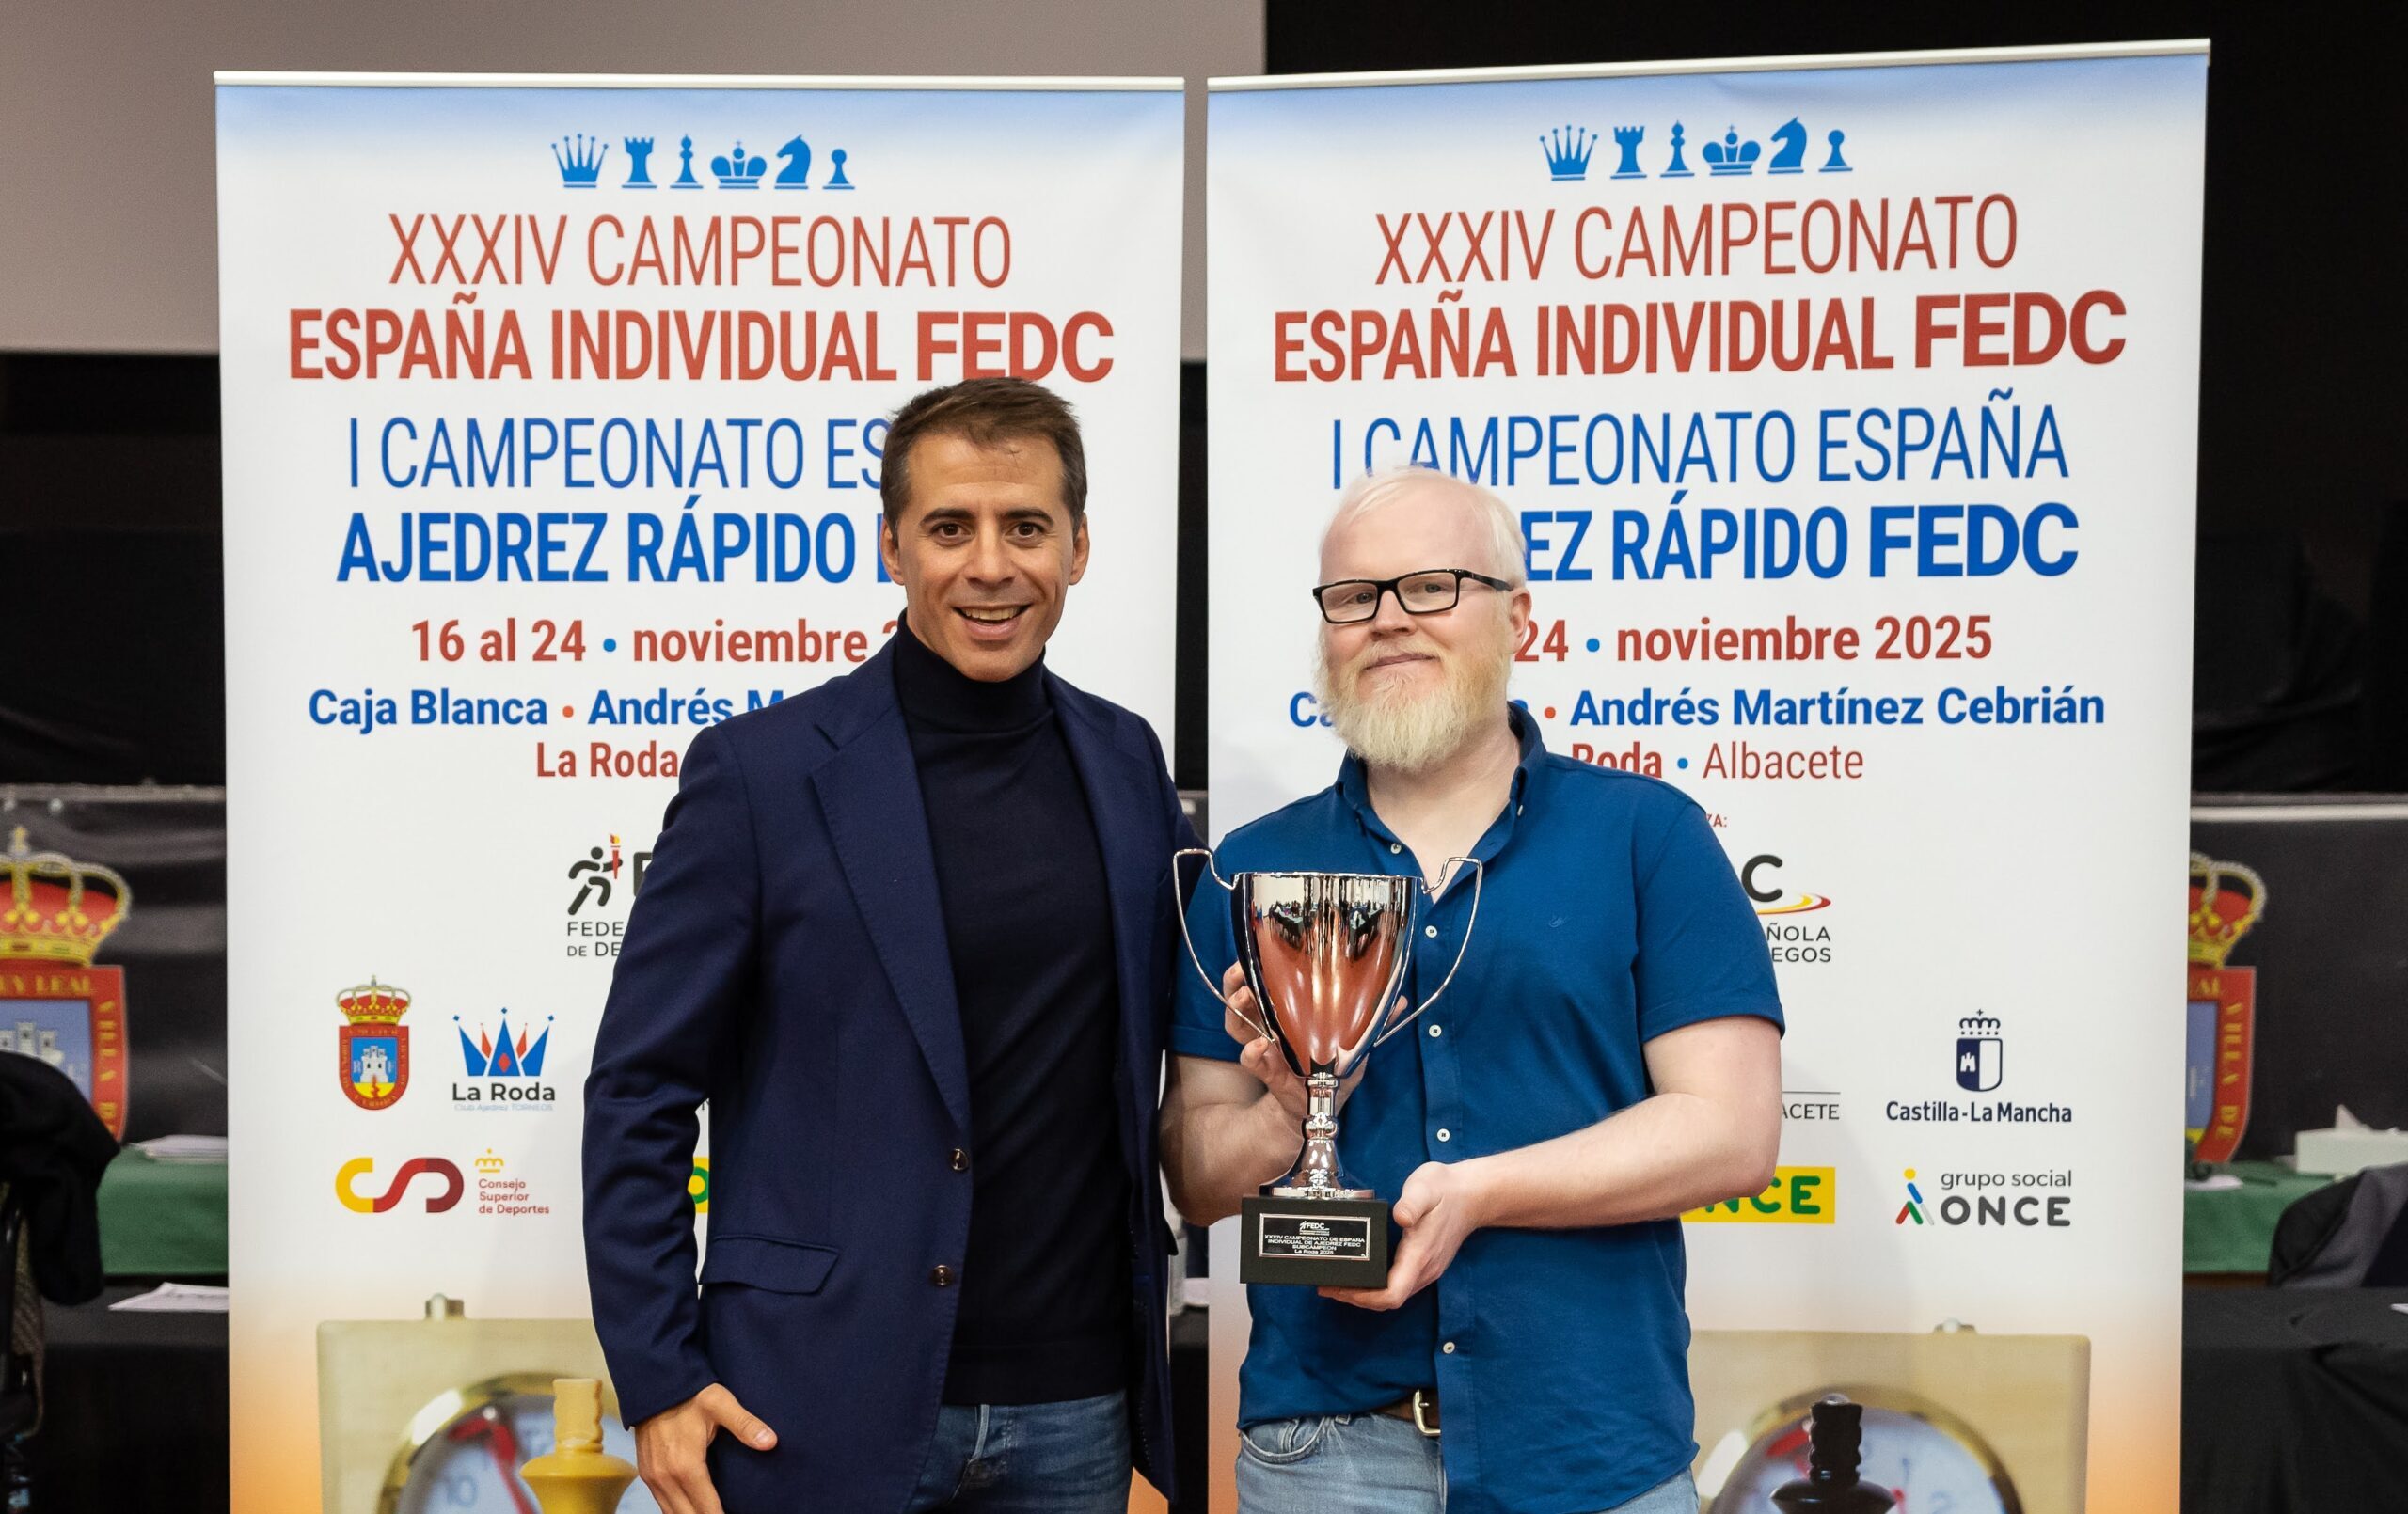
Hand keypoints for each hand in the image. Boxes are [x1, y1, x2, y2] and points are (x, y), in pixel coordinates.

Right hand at [634, 1383, 775, 1513]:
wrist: (655, 1381)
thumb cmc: (689, 1393)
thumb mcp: (720, 1404)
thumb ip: (745, 1424)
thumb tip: (770, 1442)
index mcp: (685, 1466)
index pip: (707, 1508)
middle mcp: (665, 1477)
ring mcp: (652, 1477)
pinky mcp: (646, 1472)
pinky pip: (661, 1503)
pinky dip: (676, 1511)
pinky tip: (692, 1510)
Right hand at [1221, 962, 1375, 1125]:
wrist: (1322, 1107)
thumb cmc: (1336, 1070)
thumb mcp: (1356, 1043)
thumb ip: (1374, 1023)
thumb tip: (1399, 999)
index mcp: (1287, 1011)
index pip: (1264, 981)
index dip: (1255, 965)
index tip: (1256, 948)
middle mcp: (1269, 1025)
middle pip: (1240, 996)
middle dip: (1235, 981)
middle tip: (1241, 969)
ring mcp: (1264, 1047)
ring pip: (1236, 1023)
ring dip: (1237, 1009)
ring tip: (1244, 998)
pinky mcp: (1266, 1072)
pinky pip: (1251, 1060)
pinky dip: (1252, 1052)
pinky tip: (1260, 1045)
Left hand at [1321, 1160, 1485, 1311]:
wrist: (1472, 1194)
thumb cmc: (1446, 1190)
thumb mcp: (1425, 1188)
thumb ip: (1412, 1202)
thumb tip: (1400, 1217)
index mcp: (1419, 1256)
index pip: (1392, 1294)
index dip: (1364, 1298)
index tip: (1341, 1288)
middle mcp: (1423, 1269)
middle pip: (1388, 1300)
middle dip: (1356, 1298)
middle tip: (1328, 1286)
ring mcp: (1425, 1269)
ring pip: (1393, 1295)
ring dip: (1365, 1295)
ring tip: (1339, 1283)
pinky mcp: (1424, 1263)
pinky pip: (1398, 1285)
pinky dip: (1377, 1286)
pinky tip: (1362, 1273)